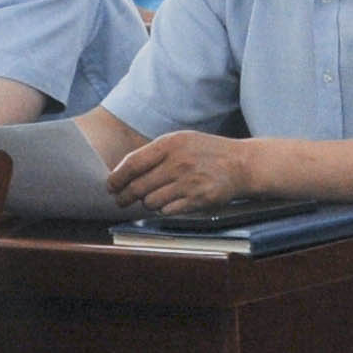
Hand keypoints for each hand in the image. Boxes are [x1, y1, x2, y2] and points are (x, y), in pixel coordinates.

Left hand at [105, 129, 263, 211]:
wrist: (242, 164)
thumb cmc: (206, 152)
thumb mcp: (181, 141)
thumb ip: (154, 153)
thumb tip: (123, 171)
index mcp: (170, 144)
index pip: (132, 164)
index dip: (116, 178)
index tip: (110, 186)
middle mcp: (178, 162)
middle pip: (138, 186)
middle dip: (125, 197)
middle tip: (121, 200)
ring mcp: (189, 182)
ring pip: (151, 201)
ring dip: (147, 203)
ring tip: (153, 198)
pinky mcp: (198, 199)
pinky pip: (167, 211)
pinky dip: (164, 209)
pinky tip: (170, 202)